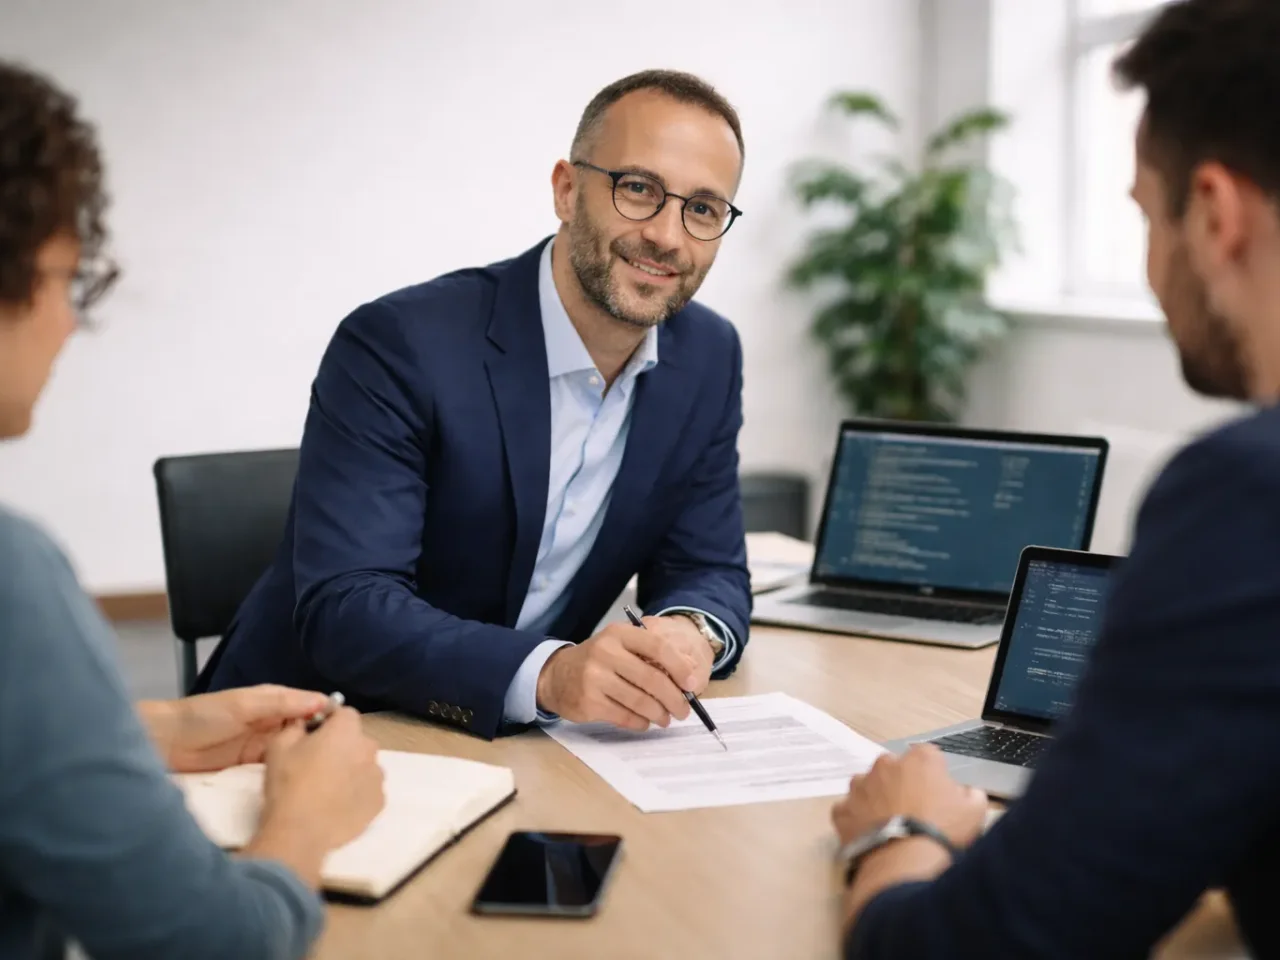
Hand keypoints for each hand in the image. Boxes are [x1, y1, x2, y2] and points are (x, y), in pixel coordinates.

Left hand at [141, 685, 333, 773]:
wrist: (166, 742)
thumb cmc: (205, 715)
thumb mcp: (246, 704)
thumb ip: (282, 703)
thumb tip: (323, 703)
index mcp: (276, 701)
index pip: (312, 706)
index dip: (330, 718)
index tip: (353, 734)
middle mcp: (274, 722)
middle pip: (308, 731)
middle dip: (324, 741)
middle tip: (348, 759)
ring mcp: (265, 746)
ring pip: (296, 750)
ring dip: (310, 758)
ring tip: (335, 773)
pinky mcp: (253, 768)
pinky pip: (279, 767)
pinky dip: (291, 771)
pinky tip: (308, 781)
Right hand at [256, 708, 385, 855]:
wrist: (300, 830)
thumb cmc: (288, 782)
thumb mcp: (279, 745)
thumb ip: (295, 725)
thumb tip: (304, 721)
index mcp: (347, 729)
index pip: (344, 714)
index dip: (329, 722)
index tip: (314, 736)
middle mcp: (369, 748)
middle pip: (357, 740)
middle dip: (342, 746)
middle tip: (318, 764)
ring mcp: (378, 776)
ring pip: (365, 765)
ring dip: (352, 770)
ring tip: (328, 788)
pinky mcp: (379, 802)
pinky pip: (369, 790)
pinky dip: (358, 793)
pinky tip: (338, 804)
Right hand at [536, 619, 708, 730]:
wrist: (557, 675)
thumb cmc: (598, 660)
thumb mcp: (619, 646)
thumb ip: (649, 656)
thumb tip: (686, 679)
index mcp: (619, 634)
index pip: (658, 647)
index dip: (679, 667)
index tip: (692, 684)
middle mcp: (606, 653)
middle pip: (652, 679)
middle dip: (674, 699)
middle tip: (684, 710)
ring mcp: (595, 678)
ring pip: (640, 701)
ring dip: (660, 714)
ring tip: (666, 719)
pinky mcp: (588, 702)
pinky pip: (625, 717)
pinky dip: (641, 722)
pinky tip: (645, 722)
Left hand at [832, 745, 987, 849]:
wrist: (905, 862)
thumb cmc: (941, 832)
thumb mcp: (974, 812)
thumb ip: (971, 794)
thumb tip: (968, 792)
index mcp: (919, 759)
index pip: (928, 756)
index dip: (933, 775)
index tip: (937, 793)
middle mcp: (885, 765)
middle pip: (894, 769)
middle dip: (902, 784)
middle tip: (913, 811)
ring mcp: (860, 786)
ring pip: (868, 786)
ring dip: (877, 799)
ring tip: (890, 824)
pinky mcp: (843, 809)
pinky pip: (849, 810)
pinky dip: (857, 819)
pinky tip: (870, 834)